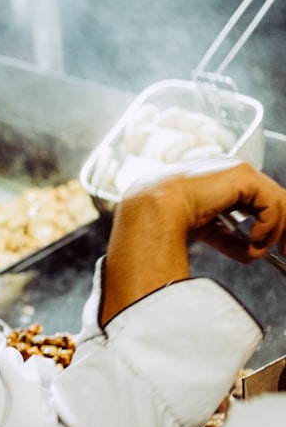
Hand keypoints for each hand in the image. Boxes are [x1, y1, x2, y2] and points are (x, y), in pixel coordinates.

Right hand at [101, 157, 285, 322]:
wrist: (153, 210)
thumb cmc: (166, 217)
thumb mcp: (207, 231)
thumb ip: (229, 239)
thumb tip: (248, 254)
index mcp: (220, 181)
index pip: (257, 200)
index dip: (269, 223)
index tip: (271, 246)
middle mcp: (231, 172)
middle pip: (272, 199)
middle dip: (282, 227)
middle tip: (284, 250)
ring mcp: (238, 171)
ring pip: (277, 200)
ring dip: (276, 230)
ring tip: (260, 248)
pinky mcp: (242, 176)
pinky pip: (270, 203)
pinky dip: (269, 225)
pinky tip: (255, 239)